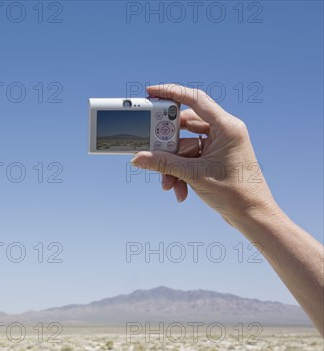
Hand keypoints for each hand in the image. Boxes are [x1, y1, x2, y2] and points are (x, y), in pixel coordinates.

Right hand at [131, 84, 279, 226]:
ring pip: (185, 147)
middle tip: (151, 151)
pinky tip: (178, 190)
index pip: (195, 100)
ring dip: (172, 165)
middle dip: (167, 146)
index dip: (171, 93)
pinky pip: (190, 159)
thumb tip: (139, 158)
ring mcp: (219, 146)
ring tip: (168, 183)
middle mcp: (224, 132)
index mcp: (227, 127)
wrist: (253, 216)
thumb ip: (164, 164)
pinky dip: (180, 172)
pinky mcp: (214, 159)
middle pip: (185, 126)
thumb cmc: (235, 193)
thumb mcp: (194, 175)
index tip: (151, 93)